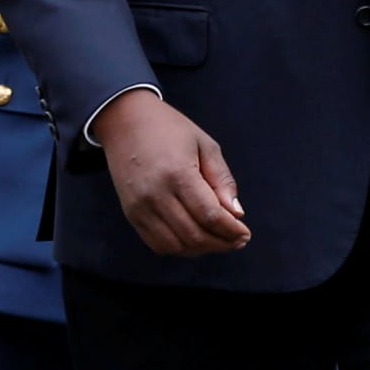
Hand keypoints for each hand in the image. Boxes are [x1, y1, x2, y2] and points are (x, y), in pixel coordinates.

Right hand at [93, 89, 249, 256]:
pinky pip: (158, 244)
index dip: (232, 231)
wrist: (124, 120)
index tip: (245, 233)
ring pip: (177, 246)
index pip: (210, 216)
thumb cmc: (169, 129)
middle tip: (237, 240)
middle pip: (195, 235)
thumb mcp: (204, 144)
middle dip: (222, 243)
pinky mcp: (131, 213)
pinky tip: (193, 238)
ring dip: (201, 249)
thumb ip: (222, 179)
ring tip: (217, 240)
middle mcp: (155, 194)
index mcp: (177, 173)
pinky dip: (180, 248)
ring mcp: (140, 206)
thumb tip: (237, 214)